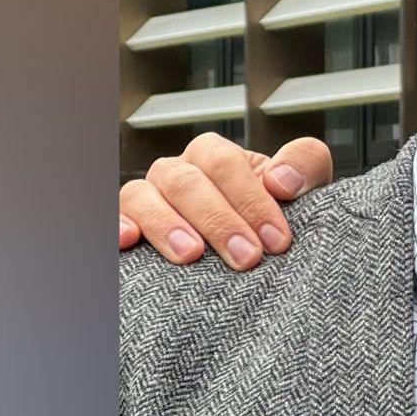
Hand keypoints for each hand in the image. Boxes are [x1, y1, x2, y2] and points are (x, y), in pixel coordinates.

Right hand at [118, 134, 334, 269]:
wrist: (252, 253)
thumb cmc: (274, 218)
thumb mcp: (302, 186)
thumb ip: (304, 163)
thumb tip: (281, 179)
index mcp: (214, 157)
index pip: (224, 164)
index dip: (251, 199)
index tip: (277, 240)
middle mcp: (175, 172)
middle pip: (185, 182)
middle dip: (218, 220)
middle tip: (247, 258)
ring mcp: (146, 198)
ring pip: (141, 195)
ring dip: (166, 224)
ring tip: (192, 256)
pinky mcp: (126, 226)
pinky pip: (111, 217)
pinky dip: (117, 225)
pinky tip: (128, 241)